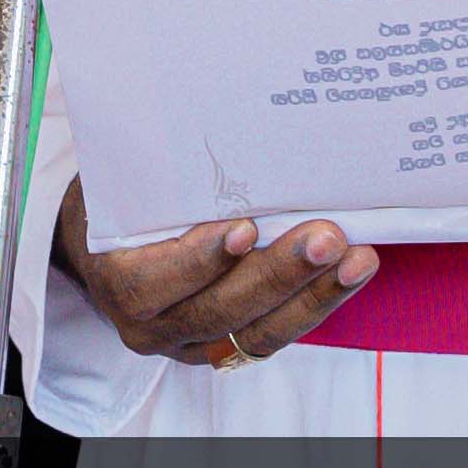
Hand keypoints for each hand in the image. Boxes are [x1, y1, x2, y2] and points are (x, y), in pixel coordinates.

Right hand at [62, 177, 376, 368]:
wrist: (112, 244)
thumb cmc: (125, 198)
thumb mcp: (125, 179)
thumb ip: (157, 171)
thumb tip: (215, 121)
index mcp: (116, 279)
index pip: (153, 282)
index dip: (199, 260)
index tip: (243, 228)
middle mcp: (150, 324)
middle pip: (218, 309)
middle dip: (278, 274)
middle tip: (326, 237)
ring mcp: (189, 342)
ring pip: (255, 332)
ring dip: (312, 294)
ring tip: (356, 258)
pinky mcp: (224, 346)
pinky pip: (273, 334)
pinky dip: (316, 303)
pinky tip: (350, 272)